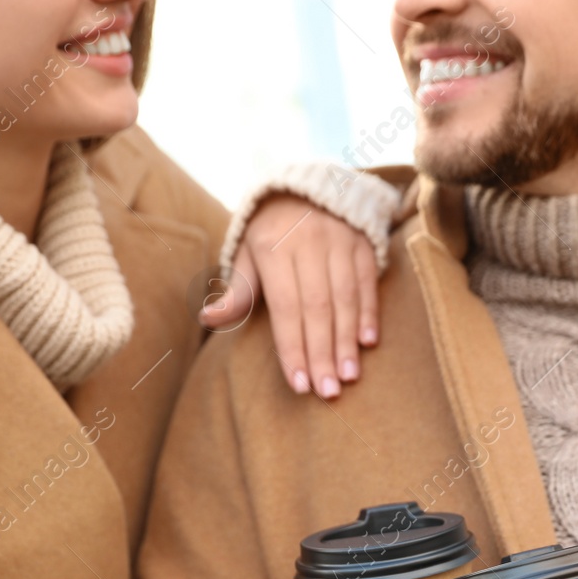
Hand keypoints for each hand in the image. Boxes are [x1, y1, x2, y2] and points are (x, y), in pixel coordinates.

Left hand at [202, 194, 379, 398]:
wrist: (307, 186)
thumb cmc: (271, 232)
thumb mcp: (247, 253)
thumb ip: (237, 290)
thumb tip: (208, 319)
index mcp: (273, 247)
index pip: (285, 307)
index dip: (292, 347)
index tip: (299, 385)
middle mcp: (308, 242)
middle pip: (317, 308)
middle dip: (322, 353)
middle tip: (327, 392)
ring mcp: (339, 240)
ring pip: (345, 298)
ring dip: (347, 341)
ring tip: (348, 376)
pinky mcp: (364, 242)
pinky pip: (367, 282)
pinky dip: (369, 313)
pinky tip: (368, 343)